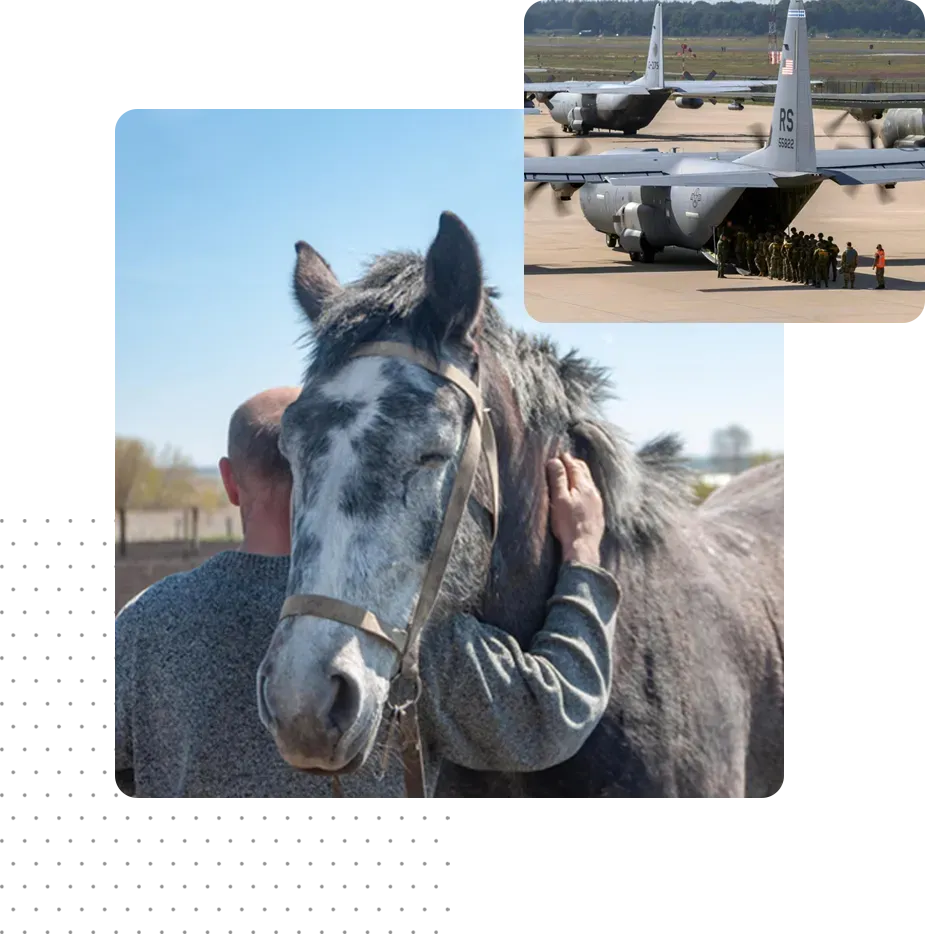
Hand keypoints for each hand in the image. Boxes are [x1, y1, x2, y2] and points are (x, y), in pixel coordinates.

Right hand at [546, 452, 604, 566]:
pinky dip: (585, 489)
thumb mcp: (559, 500)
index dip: (566, 459)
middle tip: (566, 461)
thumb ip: (558, 479)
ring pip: (589, 483)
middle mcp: (593, 492)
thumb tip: (555, 461)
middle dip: (575, 465)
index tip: (560, 454)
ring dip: (581, 477)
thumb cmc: (568, 524)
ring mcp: (597, 503)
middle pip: (585, 472)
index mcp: (583, 486)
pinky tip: (582, 495)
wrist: (584, 547)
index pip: (575, 466)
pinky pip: (592, 495)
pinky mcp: (598, 514)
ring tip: (573, 475)